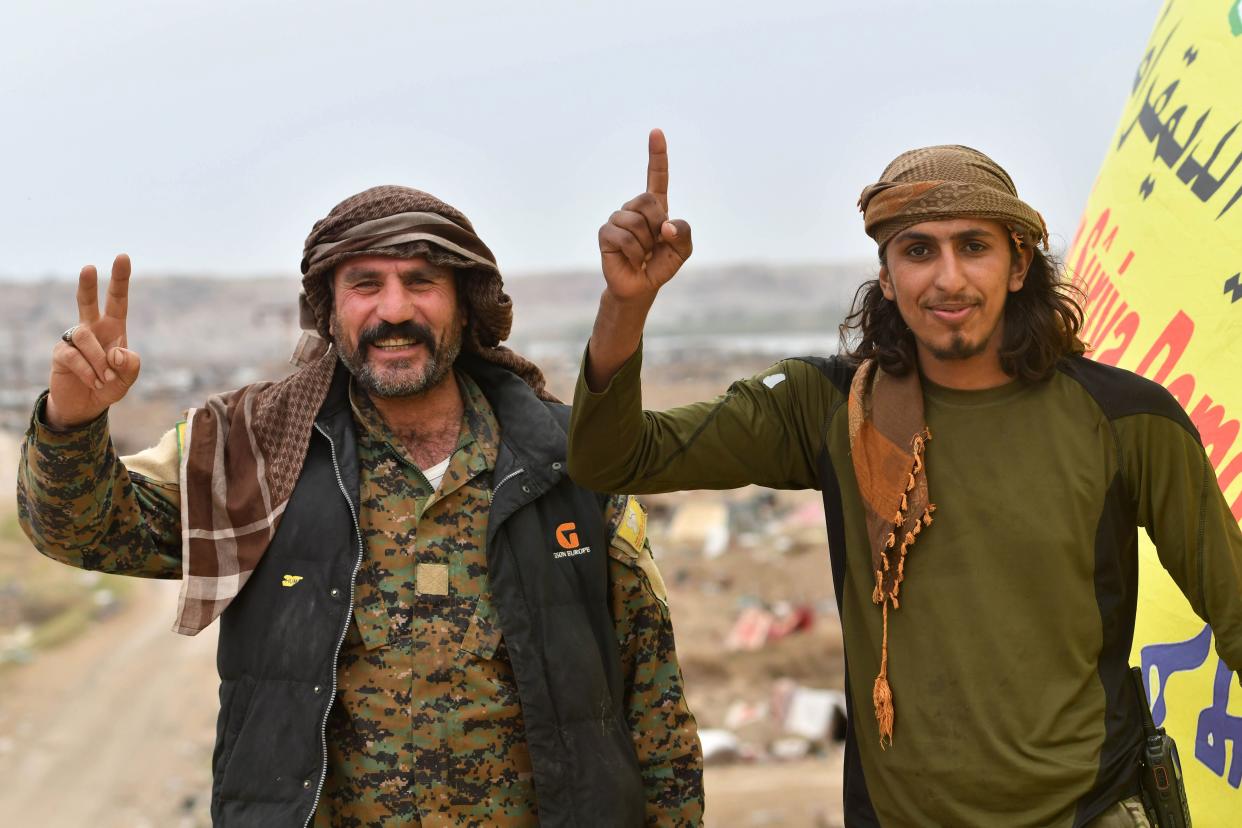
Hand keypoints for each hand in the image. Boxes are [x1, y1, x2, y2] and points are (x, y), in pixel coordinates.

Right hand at [45, 254, 141, 428]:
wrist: (86, 405)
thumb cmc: (110, 386)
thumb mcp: (128, 378)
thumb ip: (131, 365)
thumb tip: (116, 351)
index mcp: (113, 328)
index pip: (118, 300)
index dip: (120, 279)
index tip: (122, 257)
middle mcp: (92, 328)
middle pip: (87, 301)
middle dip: (88, 284)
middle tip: (90, 267)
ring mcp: (74, 339)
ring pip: (85, 336)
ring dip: (99, 360)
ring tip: (105, 379)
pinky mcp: (61, 353)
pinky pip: (75, 356)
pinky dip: (89, 372)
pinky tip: (95, 382)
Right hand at [598, 129, 692, 304]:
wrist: (641, 287)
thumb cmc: (661, 264)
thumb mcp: (683, 250)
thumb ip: (684, 233)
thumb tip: (665, 226)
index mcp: (655, 207)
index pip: (656, 176)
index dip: (657, 155)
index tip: (656, 132)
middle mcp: (634, 209)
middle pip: (647, 200)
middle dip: (657, 224)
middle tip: (655, 244)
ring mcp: (618, 219)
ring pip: (636, 221)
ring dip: (646, 244)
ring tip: (643, 254)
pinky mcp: (605, 233)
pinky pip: (624, 237)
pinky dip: (634, 252)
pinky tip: (633, 259)